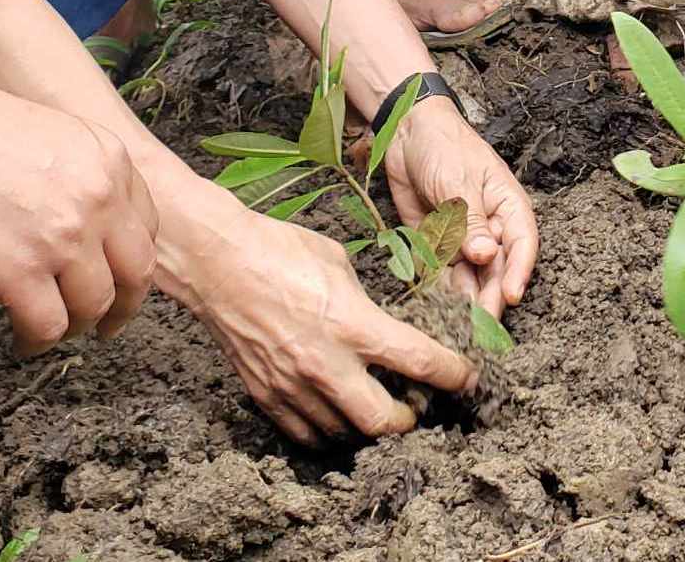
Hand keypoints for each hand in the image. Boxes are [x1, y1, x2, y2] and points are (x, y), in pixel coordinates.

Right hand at [0, 68, 158, 355]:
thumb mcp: (52, 133)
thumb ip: (78, 173)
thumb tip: (76, 219)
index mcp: (110, 158)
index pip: (146, 225)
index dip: (131, 259)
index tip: (117, 275)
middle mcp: (100, 197)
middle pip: (137, 271)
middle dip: (124, 305)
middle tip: (107, 324)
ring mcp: (64, 236)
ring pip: (95, 305)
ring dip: (77, 327)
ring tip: (52, 330)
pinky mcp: (19, 271)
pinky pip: (48, 327)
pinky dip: (36, 342)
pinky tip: (20, 342)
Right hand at [188, 198, 477, 444]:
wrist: (215, 262)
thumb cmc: (278, 250)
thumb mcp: (339, 264)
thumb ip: (365, 303)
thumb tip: (382, 323)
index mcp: (352, 324)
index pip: (419, 362)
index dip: (454, 375)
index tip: (468, 378)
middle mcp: (325, 364)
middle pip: (384, 423)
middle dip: (412, 420)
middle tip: (419, 406)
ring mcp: (292, 386)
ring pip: (344, 434)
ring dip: (369, 428)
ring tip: (378, 408)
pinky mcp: (266, 395)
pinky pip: (305, 433)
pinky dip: (329, 430)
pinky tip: (338, 414)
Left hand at [382, 96, 538, 315]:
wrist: (405, 130)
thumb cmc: (443, 145)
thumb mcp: (457, 181)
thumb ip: (471, 221)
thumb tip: (486, 256)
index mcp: (507, 206)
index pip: (522, 244)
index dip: (519, 271)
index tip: (512, 297)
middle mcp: (489, 226)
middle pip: (496, 268)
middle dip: (490, 296)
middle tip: (481, 326)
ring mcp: (463, 237)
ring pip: (469, 276)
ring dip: (465, 300)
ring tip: (458, 325)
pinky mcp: (437, 242)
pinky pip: (441, 272)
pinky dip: (439, 290)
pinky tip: (436, 308)